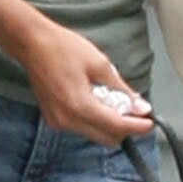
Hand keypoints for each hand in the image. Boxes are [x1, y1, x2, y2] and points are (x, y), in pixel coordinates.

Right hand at [20, 17, 151, 142]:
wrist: (32, 43)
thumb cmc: (64, 48)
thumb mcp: (100, 65)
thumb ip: (122, 90)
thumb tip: (141, 107)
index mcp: (80, 106)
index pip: (116, 127)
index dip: (137, 127)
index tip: (150, 123)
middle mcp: (67, 120)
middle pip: (107, 138)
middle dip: (124, 127)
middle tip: (133, 109)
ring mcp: (58, 122)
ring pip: (95, 134)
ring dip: (109, 123)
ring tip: (109, 98)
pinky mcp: (53, 119)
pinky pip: (82, 128)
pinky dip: (94, 119)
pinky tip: (94, 99)